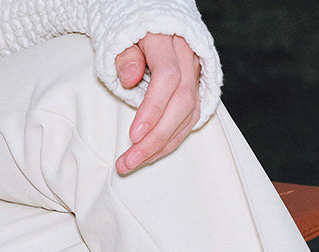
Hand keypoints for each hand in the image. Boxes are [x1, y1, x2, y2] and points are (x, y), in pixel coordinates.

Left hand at [114, 33, 199, 174]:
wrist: (153, 23)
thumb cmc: (132, 33)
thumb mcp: (120, 37)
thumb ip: (124, 56)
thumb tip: (129, 77)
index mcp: (168, 40)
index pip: (167, 78)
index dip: (152, 109)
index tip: (133, 135)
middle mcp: (188, 56)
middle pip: (181, 102)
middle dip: (156, 137)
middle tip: (130, 160)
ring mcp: (196, 72)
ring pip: (188, 114)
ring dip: (163, 144)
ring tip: (135, 161)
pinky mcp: (197, 87)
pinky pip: (190, 118)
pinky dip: (172, 139)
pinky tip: (153, 152)